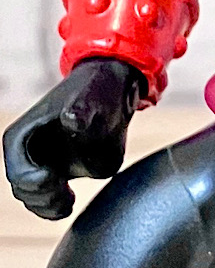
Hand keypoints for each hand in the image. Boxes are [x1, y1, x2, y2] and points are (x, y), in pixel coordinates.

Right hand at [3, 58, 141, 219]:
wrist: (114, 89)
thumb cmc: (95, 89)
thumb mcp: (89, 96)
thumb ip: (79, 111)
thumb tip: (71, 120)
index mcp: (22, 136)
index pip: (17, 170)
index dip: (32, 180)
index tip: (54, 177)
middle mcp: (28, 153)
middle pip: (24, 190)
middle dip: (42, 197)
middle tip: (65, 196)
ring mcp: (44, 164)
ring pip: (35, 199)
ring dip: (48, 206)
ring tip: (68, 202)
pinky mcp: (61, 173)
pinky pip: (50, 200)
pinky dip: (55, 208)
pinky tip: (69, 204)